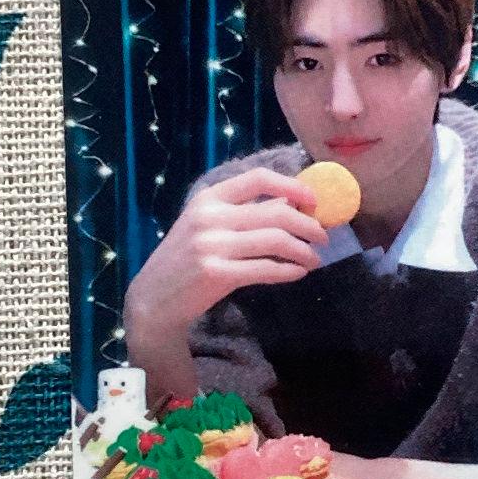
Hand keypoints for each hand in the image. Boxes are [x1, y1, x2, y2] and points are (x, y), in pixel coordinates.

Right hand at [126, 167, 329, 329]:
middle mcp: (210, 217)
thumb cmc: (187, 261)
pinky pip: (265, 269)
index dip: (292, 186)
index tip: (314, 201)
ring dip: (303, 251)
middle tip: (323, 237)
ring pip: (276, 241)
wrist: (154, 299)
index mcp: (209, 198)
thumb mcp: (209, 227)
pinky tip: (298, 273)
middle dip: (308, 225)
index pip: (258, 178)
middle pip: (276, 212)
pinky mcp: (216, 274)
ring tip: (314, 259)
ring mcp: (211, 245)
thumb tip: (292, 202)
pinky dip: (288, 271)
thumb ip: (245, 213)